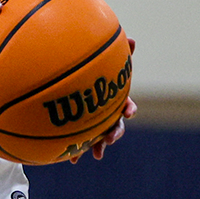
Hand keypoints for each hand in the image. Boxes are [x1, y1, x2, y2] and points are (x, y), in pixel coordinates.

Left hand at [71, 38, 137, 161]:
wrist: (67, 82)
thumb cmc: (88, 69)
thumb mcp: (102, 61)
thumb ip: (116, 53)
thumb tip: (133, 39)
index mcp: (113, 98)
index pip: (126, 104)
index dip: (129, 108)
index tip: (128, 112)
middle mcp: (106, 112)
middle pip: (116, 125)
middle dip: (115, 133)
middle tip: (110, 138)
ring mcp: (94, 122)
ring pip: (100, 136)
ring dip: (99, 145)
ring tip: (96, 154)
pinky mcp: (80, 130)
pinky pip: (81, 142)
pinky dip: (79, 150)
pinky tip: (74, 159)